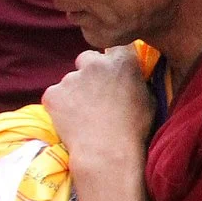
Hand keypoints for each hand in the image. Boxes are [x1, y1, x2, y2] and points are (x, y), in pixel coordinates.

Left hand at [43, 49, 154, 200]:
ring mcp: (70, 77)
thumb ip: (137, 81)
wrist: (107, 152)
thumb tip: (131, 78)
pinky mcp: (52, 94)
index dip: (114, 62)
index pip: (116, 48)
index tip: (115, 74)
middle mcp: (95, 63)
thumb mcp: (149, 98)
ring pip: (70, 80)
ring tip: (84, 114)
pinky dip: (60, 105)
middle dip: (90, 71)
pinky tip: (70, 120)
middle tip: (96, 94)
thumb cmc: (135, 128)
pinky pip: (56, 96)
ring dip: (75, 91)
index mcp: (122, 61)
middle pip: (87, 58)